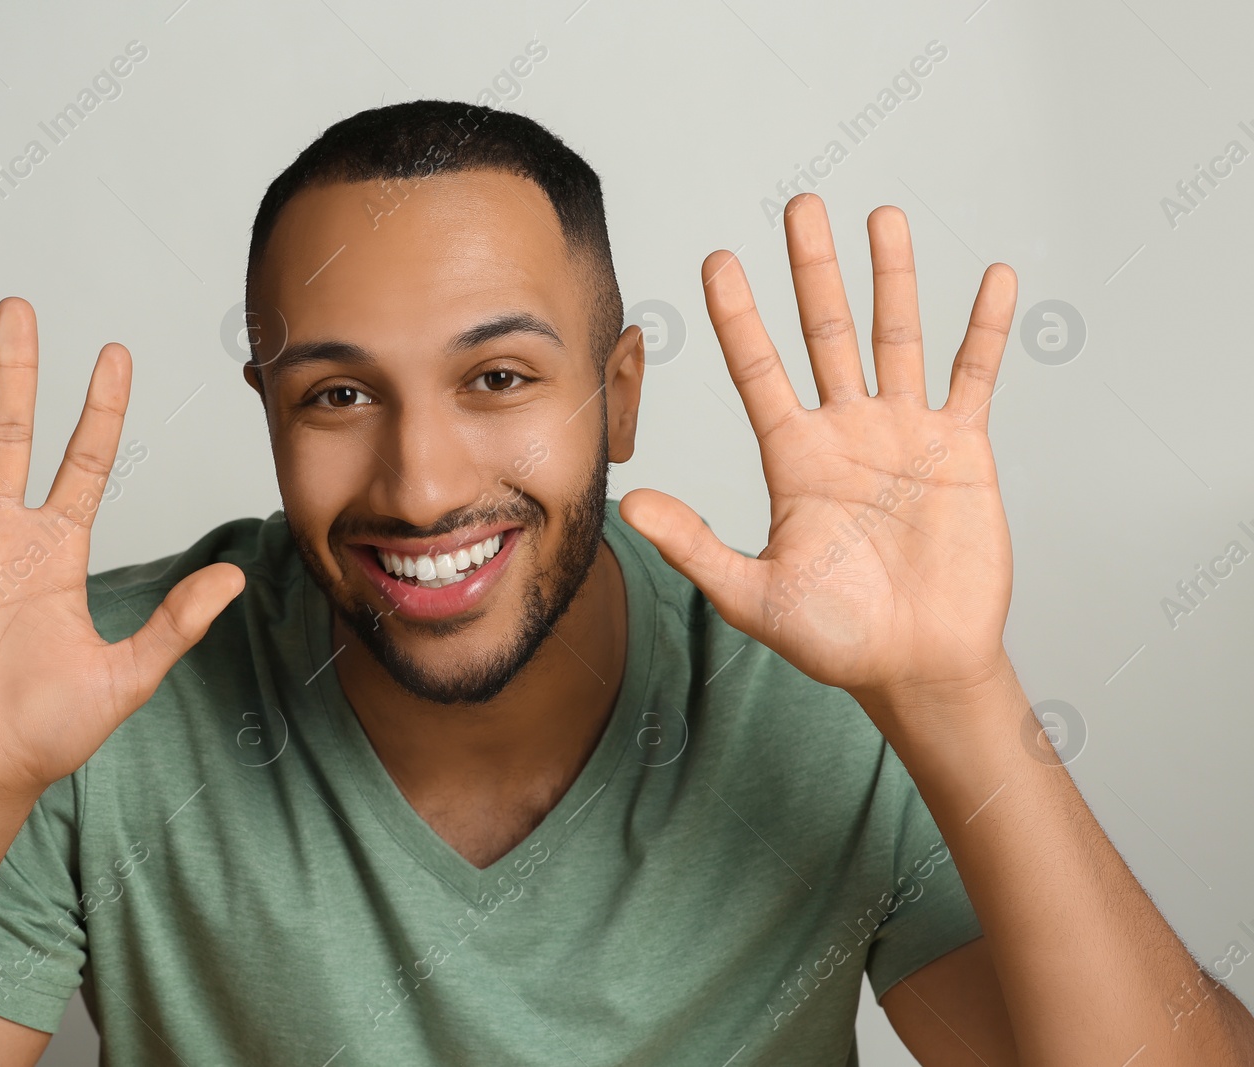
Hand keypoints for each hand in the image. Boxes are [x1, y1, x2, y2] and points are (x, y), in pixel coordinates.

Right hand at [0, 298, 243, 819]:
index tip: (116, 352)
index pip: (87, 460)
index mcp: (59, 551)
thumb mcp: (125, 677)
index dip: (102, 407)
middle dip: (15, 371)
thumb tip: (236, 577)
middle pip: (10, 434)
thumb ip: (175, 623)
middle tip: (16, 307)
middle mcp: (3, 535)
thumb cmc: (49, 734)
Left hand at [621, 194, 1016, 719]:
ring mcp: (904, 434)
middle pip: (825, 331)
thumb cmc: (836, 638)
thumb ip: (695, 545)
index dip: (738, 315)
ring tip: (883, 216)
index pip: (757, 369)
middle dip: (813, 269)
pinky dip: (984, 328)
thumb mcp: (752, 593)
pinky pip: (974, 375)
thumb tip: (630, 505)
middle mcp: (844, 432)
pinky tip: (992, 276)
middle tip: (802, 206)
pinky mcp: (961, 448)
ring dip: (891, 277)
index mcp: (793, 458)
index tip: (716, 259)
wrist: (918, 665)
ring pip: (896, 336)